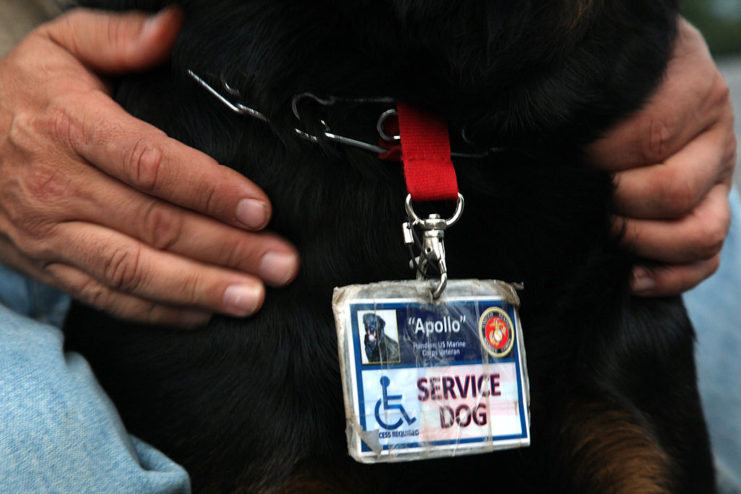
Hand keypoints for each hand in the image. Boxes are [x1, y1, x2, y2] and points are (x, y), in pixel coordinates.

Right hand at [0, 8, 298, 325]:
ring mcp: (54, 234)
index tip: (259, 208)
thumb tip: (175, 29)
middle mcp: (59, 187)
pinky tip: (204, 311)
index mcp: (69, 127)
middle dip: (226, 248)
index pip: (150, 164)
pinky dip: (159, 310)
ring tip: (253, 297)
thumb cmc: (21, 96)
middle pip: (155, 225)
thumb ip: (118, 37)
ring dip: (200, 288)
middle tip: (279, 263)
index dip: (209, 189)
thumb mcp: (60, 47)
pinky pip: (109, 297)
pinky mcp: (52, 266)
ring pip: (135, 270)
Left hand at [588, 18, 735, 295]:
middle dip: (615, 204)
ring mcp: (720, 177)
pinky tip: (628, 276)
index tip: (563, 162)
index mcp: (691, 86)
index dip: (599, 160)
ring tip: (601, 234)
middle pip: (673, 191)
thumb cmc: (602, 81)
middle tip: (577, 200)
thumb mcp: (597, 75)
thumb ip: (584, 101)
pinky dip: (668, 276)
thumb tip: (550, 135)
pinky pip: (707, 260)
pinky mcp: (713, 212)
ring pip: (703, 232)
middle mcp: (716, 133)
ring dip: (642, 242)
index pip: (650, 137)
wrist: (628, 77)